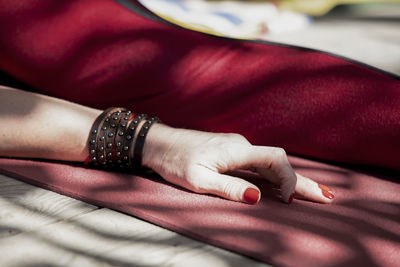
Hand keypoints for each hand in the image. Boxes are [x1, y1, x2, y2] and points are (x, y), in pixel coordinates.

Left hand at [142, 124, 333, 203]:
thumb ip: (228, 188)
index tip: (291, 199)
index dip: (288, 178)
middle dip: (302, 181)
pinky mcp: (232, 151)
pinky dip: (276, 176)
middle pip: (279, 162)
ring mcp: (237, 147)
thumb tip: (257, 197)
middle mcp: (241, 145)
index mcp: (236, 151)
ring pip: (271, 163)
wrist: (160, 143)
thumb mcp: (197, 180)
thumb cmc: (175, 162)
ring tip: (314, 194)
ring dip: (291, 179)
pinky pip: (260, 163)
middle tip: (329, 197)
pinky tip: (283, 185)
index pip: (275, 159)